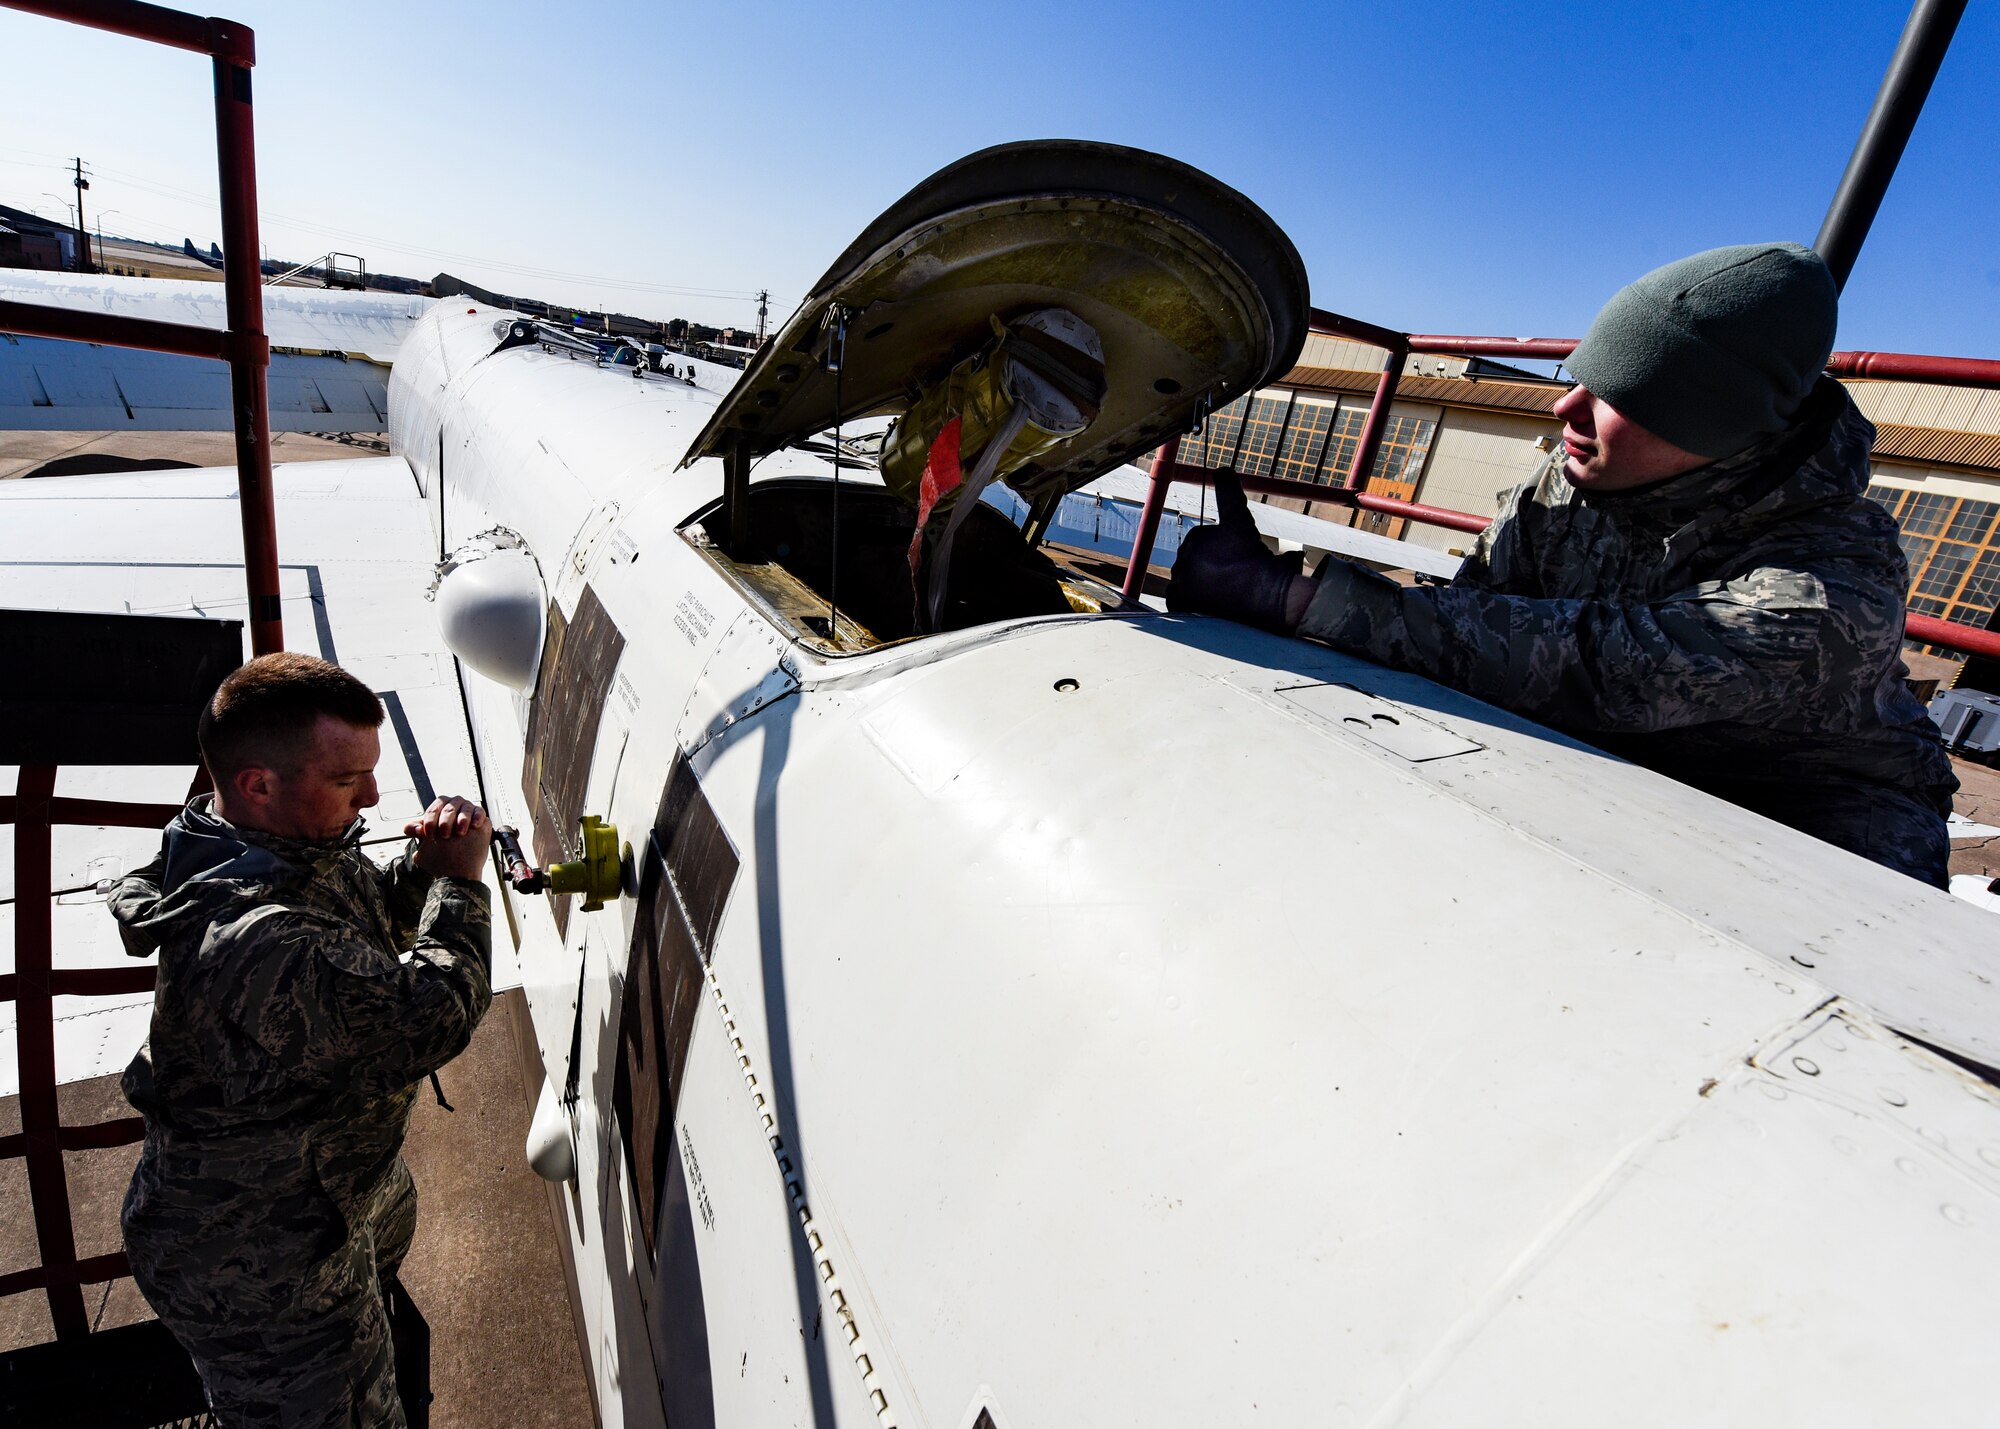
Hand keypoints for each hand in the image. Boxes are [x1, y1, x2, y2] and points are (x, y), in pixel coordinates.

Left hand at [406, 795, 491, 881]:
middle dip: (445, 821)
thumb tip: (415, 829)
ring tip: (460, 833)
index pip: (434, 808)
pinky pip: (480, 812)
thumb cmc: (441, 849)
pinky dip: (477, 817)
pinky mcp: (480, 817)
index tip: (429, 835)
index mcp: (439, 808)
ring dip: (462, 819)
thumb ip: (415, 831)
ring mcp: (468, 810)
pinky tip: (474, 826)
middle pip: (449, 807)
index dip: (430, 821)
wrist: (459, 864)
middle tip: (445, 835)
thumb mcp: (425, 840)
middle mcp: (454, 805)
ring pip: (465, 808)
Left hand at [1166, 469, 1308, 632]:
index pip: (1207, 540)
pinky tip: (1206, 599)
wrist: (1263, 595)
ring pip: (1192, 581)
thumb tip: (1222, 469)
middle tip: (1237, 572)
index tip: (1239, 556)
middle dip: (1216, 565)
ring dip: (1204, 582)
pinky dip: (1190, 601)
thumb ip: (1229, 493)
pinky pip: (1181, 602)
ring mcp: (1181, 587)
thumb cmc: (1253, 557)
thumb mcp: (1240, 519)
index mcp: (1193, 540)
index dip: (1225, 548)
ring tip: (1227, 585)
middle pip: (1200, 561)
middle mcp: (1181, 563)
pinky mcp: (1183, 607)